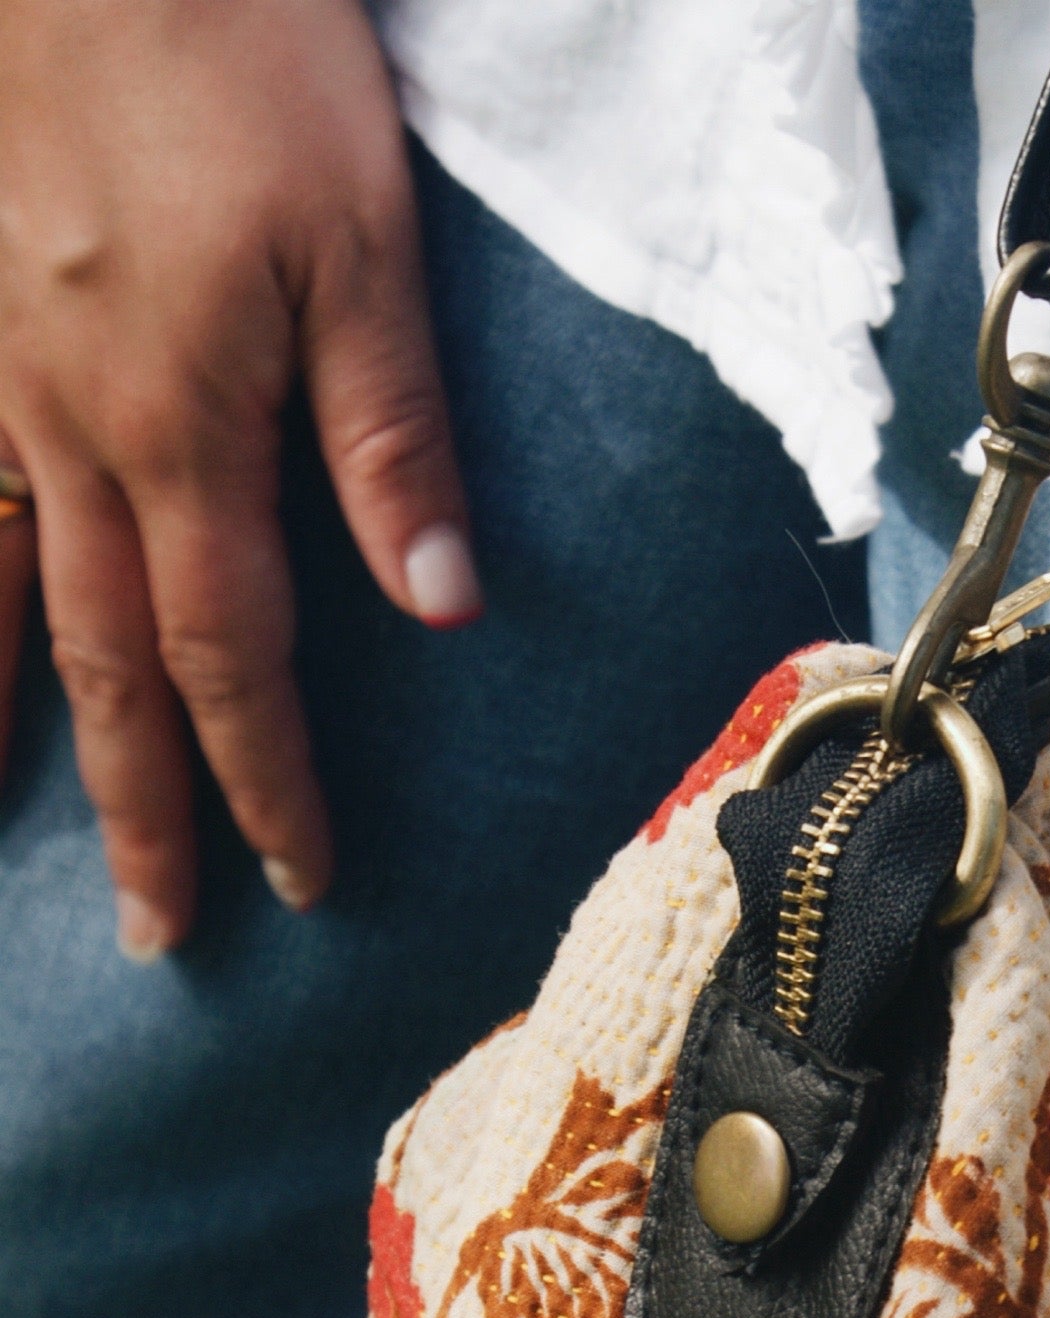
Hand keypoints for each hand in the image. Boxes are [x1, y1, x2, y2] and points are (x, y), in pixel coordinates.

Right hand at [0, 0, 479, 958]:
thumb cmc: (231, 48)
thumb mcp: (360, 235)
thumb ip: (394, 430)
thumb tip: (442, 603)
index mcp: (181, 429)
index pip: (230, 662)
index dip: (268, 783)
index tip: (300, 880)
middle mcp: (63, 434)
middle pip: (101, 669)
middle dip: (141, 811)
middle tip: (159, 933)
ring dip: (1, 730)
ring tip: (1, 833)